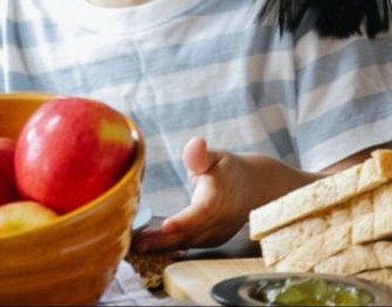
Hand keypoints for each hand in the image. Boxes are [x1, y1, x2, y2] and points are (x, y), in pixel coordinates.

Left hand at [133, 136, 248, 251]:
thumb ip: (201, 155)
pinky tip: (148, 245)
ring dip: (162, 246)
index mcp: (219, 197)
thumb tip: (195, 143)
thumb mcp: (217, 156)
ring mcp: (217, 233)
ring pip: (188, 243)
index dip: (185, 221)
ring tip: (136, 245)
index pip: (202, 212)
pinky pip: (189, 246)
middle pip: (190, 233)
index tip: (166, 226)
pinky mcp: (212, 240)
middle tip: (137, 242)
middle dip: (163, 239)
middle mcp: (219, 220)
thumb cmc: (230, 169)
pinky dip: (169, 247)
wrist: (255, 188)